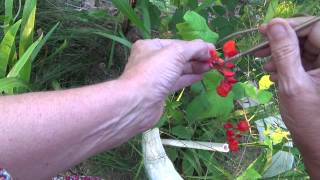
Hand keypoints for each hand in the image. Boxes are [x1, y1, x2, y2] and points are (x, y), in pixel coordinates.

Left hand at [121, 39, 213, 99]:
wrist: (138, 103)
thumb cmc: (154, 72)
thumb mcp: (176, 53)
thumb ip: (194, 48)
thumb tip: (208, 48)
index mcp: (150, 46)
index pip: (177, 43)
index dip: (195, 46)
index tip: (212, 50)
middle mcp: (151, 60)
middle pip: (178, 56)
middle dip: (196, 57)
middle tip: (214, 60)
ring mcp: (155, 77)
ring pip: (178, 69)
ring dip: (195, 67)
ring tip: (211, 67)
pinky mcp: (159, 91)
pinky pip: (177, 81)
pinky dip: (189, 78)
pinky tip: (200, 76)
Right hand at [256, 18, 319, 176]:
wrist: (319, 146)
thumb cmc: (309, 119)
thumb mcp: (292, 84)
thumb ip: (284, 52)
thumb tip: (274, 25)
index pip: (314, 28)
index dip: (289, 26)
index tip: (264, 30)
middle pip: (308, 37)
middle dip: (282, 41)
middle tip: (260, 48)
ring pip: (303, 48)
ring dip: (281, 54)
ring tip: (265, 66)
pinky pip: (303, 61)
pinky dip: (286, 64)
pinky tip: (273, 74)